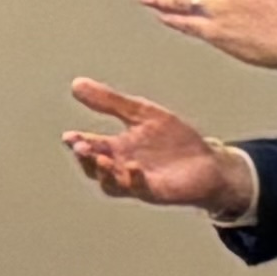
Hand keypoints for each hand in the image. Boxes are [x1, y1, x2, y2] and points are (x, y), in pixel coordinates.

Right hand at [63, 78, 255, 216]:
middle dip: (85, 158)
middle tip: (80, 146)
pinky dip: (134, 179)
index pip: (90, 145)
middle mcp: (121, 167)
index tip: (68, 136)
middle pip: (94, 167)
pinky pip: (139, 189)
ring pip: (110, 183)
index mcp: (116, 148)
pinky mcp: (155, 191)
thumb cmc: (175, 140)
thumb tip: (76, 84)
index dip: (77, 141)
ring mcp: (136, 182)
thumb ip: (111, 101)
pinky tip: (133, 167)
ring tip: (102, 159)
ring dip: (104, 173)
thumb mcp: (142, 113)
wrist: (208, 162)